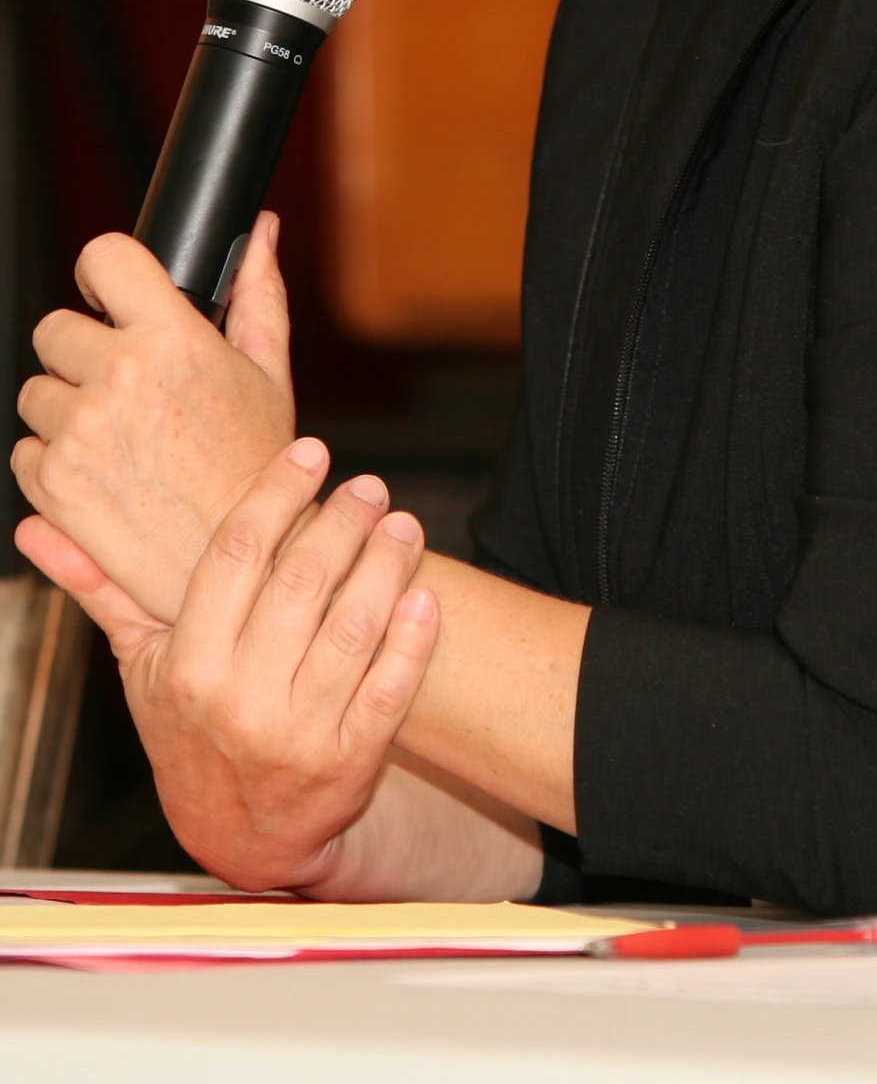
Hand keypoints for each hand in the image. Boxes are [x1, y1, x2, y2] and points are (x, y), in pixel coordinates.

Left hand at [12, 215, 295, 620]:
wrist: (247, 563)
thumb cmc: (260, 467)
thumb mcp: (269, 370)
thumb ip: (257, 291)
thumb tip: (259, 230)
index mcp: (171, 339)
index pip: (103, 257)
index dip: (104, 274)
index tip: (109, 294)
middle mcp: (118, 379)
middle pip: (56, 330)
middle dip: (83, 354)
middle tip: (124, 388)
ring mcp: (79, 433)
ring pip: (36, 392)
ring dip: (67, 410)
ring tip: (121, 440)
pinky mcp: (52, 484)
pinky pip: (26, 452)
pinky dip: (54, 463)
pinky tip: (105, 475)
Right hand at [19, 440, 439, 891]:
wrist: (241, 837)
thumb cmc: (190, 730)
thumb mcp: (141, 666)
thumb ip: (102, 591)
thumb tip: (37, 526)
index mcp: (188, 666)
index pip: (235, 556)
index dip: (276, 494)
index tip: (309, 452)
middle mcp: (240, 700)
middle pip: (301, 584)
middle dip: (342, 522)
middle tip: (369, 485)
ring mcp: (299, 734)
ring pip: (353, 630)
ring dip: (385, 567)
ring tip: (403, 523)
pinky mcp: (351, 762)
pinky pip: (391, 689)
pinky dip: (413, 638)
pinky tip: (425, 594)